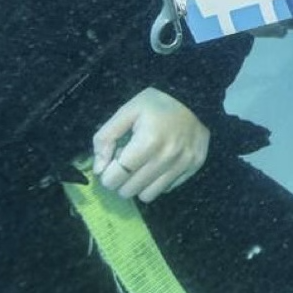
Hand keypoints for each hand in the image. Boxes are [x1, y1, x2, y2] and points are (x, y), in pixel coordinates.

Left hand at [91, 87, 208, 201]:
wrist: (193, 96)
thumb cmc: (156, 103)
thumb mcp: (126, 111)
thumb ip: (106, 137)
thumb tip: (99, 169)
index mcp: (148, 141)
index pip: (116, 176)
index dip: (107, 175)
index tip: (109, 167)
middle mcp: (167, 157)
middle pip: (130, 190)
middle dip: (121, 180)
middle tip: (125, 164)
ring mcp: (183, 164)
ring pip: (147, 195)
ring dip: (138, 185)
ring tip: (141, 166)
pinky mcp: (193, 167)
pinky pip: (166, 189)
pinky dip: (157, 181)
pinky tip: (159, 163)